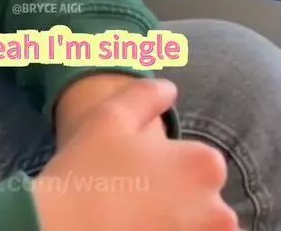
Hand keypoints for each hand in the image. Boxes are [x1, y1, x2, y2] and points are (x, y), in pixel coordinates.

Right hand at [34, 79, 239, 230]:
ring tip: (131, 217)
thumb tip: (170, 90)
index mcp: (205, 164)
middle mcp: (218, 210)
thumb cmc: (89, 171)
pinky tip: (134, 229)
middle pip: (202, 198)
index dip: (167, 163)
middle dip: (177, 196)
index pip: (200, 160)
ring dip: (174, 222)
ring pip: (195, 225)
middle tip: (131, 195)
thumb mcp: (112, 116)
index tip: (136, 170)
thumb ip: (147, 95)